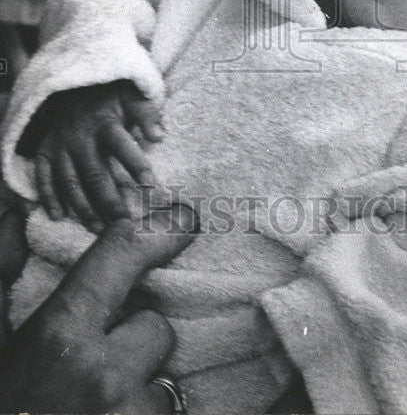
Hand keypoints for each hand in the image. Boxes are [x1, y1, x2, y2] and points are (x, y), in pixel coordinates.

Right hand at [0, 203, 196, 414]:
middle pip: (156, 327)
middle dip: (133, 342)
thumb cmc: (6, 401)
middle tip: (94, 371)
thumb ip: (5, 275)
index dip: (156, 232)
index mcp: (60, 339)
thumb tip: (14, 217)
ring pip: (164, 381)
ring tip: (96, 411)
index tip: (183, 221)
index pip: (122, 256)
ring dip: (140, 392)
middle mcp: (103, 376)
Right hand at [35, 80, 163, 228]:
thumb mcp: (130, 96)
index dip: (136, 165)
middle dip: (110, 200)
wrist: (73, 84)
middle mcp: (80, 138)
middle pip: (95, 173)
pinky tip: (58, 216)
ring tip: (99, 228)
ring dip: (83, 207)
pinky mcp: (45, 150)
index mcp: (105, 123)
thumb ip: (146, 114)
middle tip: (124, 222)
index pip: (122, 146)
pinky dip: (48, 197)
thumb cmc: (109, 96)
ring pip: (70, 182)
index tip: (151, 185)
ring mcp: (60, 146)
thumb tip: (159, 135)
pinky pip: (43, 177)